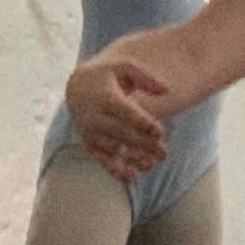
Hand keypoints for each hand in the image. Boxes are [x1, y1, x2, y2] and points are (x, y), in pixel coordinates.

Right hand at [66, 58, 169, 179]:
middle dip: (143, 145)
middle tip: (164, 153)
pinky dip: (114, 169)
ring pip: (112, 149)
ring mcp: (91, 132)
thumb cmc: (108, 76)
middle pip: (121, 133)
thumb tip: (166, 91)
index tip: (160, 132)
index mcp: (105, 97)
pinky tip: (132, 177)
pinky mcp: (89, 143)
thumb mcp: (124, 67)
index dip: (143, 123)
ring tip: (151, 164)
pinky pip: (101, 159)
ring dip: (132, 158)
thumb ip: (146, 78)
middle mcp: (95, 116)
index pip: (125, 112)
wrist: (77, 88)